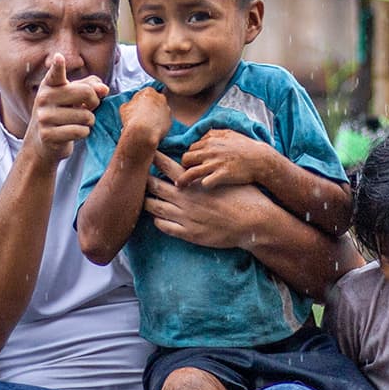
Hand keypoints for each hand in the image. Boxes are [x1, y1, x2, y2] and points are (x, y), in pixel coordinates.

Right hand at [24, 53, 109, 165]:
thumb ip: (90, 87)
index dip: (58, 66)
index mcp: (50, 85)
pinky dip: (84, 133)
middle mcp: (44, 98)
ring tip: (78, 122)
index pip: (55, 74)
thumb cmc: (62, 115)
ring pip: (85, 116)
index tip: (59, 58)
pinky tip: (75, 133)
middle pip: (85, 92)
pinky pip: (80, 131)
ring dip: (89, 121)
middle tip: (89, 107)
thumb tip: (104, 89)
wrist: (42, 143)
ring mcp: (44, 117)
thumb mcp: (73, 97)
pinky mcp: (48, 135)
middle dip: (94, 102)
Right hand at [119, 86, 171, 149]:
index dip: (140, 101)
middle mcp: (161, 98)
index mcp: (149, 91)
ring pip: (160, 111)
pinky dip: (159, 124)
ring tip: (146, 124)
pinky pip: (164, 121)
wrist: (142, 134)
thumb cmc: (132, 119)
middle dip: (149, 107)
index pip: (145, 93)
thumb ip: (129, 104)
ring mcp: (167, 109)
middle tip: (142, 115)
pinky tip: (152, 129)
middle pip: (155, 101)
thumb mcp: (124, 108)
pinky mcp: (170, 121)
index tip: (137, 108)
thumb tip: (130, 106)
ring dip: (155, 116)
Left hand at [143, 153, 269, 249]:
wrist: (254, 222)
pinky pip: (164, 227)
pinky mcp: (189, 234)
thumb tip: (203, 161)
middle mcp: (185, 198)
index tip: (144, 155)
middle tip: (134, 177)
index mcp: (194, 182)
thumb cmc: (245, 197)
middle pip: (154, 186)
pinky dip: (158, 222)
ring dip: (147, 202)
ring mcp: (185, 217)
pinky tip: (157, 219)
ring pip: (155, 208)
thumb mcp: (226, 177)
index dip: (153, 159)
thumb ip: (209, 171)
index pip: (167, 165)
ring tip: (141, 198)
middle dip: (143, 180)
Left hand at [180, 129, 274, 188]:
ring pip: (191, 172)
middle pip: (186, 159)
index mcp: (210, 141)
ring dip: (183, 180)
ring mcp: (216, 164)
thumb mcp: (230, 134)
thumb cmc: (246, 147)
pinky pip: (206, 182)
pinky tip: (201, 189)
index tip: (189, 164)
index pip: (190, 149)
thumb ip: (214, 133)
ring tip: (178, 186)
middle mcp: (210, 151)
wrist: (261, 159)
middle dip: (184, 167)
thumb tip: (203, 135)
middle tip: (184, 174)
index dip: (189, 157)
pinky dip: (202, 185)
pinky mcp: (222, 175)